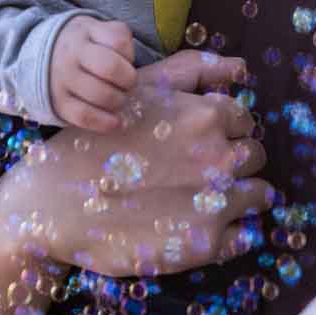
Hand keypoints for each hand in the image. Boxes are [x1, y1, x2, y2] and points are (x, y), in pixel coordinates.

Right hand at [8, 48, 274, 276]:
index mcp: (206, 116)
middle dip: (234, 159)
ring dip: (241, 194)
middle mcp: (218, 158)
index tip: (200, 140)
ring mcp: (215, 203)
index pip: (243, 119)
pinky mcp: (206, 245)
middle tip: (199, 170)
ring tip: (206, 198)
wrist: (54, 203)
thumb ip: (195, 70)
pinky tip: (202, 225)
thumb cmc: (97, 140)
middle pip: (255, 155)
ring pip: (260, 194)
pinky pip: (246, 236)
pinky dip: (233, 232)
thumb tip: (241, 69)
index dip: (223, 129)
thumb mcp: (142, 90)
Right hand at [49, 15, 137, 131]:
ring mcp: (62, 79)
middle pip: (111, 68)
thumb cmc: (81, 45)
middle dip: (128, 80)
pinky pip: (84, 116)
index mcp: (84, 32)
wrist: (40, 58)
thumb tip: (132, 62)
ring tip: (118, 100)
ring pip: (100, 95)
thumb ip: (116, 37)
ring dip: (118, 101)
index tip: (126, 61)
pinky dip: (104, 123)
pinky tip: (115, 123)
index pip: (118, 41)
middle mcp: (71, 54)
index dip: (130, 54)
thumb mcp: (95, 30)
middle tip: (127, 85)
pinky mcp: (58, 103)